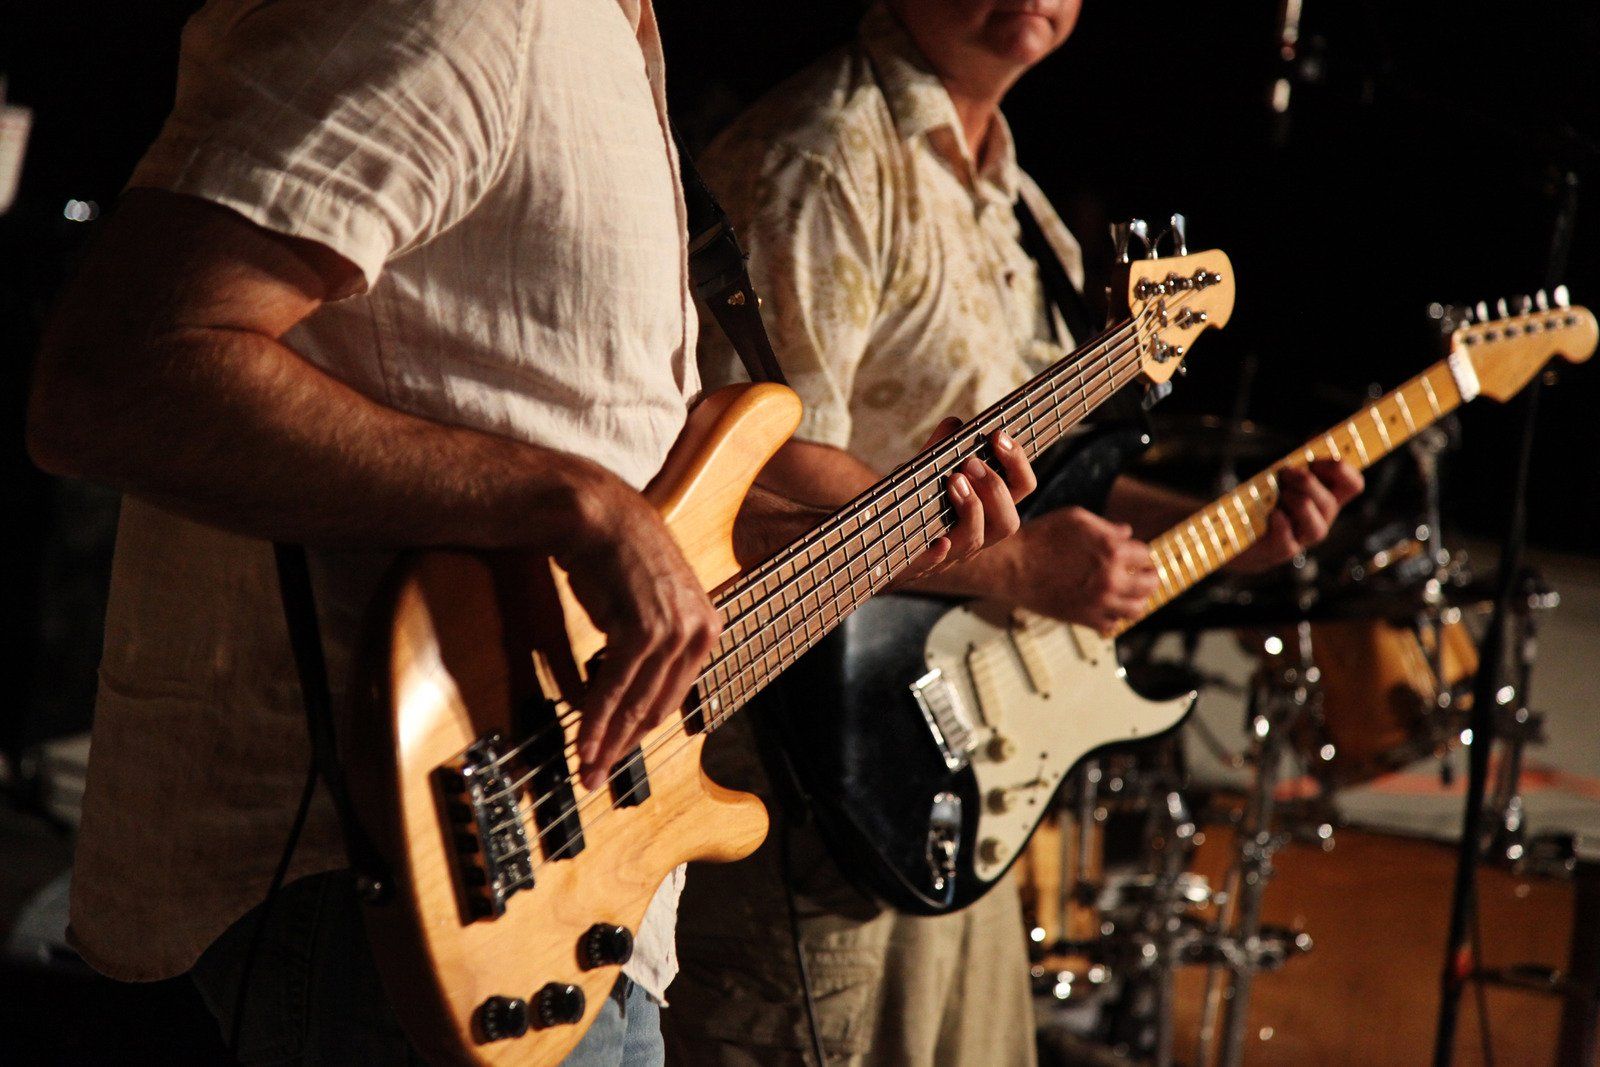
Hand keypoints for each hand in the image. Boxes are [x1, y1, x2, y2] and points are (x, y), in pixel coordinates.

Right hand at [556, 465, 721, 789]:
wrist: (598, 516)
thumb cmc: (617, 559)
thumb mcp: (651, 605)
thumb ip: (654, 646)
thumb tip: (633, 695)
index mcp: (708, 628)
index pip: (675, 695)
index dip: (642, 730)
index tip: (618, 754)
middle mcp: (699, 632)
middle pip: (658, 707)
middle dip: (624, 747)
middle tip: (597, 774)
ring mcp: (673, 632)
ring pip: (637, 703)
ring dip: (607, 741)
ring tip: (586, 766)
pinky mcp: (643, 630)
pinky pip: (615, 687)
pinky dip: (597, 718)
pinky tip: (583, 740)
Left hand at [900, 418, 1036, 583]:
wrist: (876, 540)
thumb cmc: (910, 503)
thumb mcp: (925, 471)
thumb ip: (941, 448)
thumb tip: (955, 424)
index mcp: (986, 509)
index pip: (1021, 487)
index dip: (1018, 463)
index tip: (997, 435)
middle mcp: (976, 534)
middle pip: (1008, 522)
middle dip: (994, 488)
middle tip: (970, 463)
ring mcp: (949, 553)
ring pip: (975, 541)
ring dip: (971, 509)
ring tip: (953, 481)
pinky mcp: (917, 565)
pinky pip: (931, 565)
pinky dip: (938, 553)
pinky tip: (939, 541)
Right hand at [1013, 507, 1158, 633]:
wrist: (1011, 566)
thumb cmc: (1039, 538)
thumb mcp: (1075, 519)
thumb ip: (1106, 527)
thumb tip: (1126, 533)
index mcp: (1111, 550)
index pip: (1145, 555)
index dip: (1140, 554)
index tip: (1135, 556)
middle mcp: (1110, 578)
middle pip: (1150, 584)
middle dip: (1148, 577)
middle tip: (1142, 576)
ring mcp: (1099, 602)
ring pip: (1137, 609)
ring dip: (1136, 600)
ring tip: (1128, 594)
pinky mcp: (1084, 619)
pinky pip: (1113, 625)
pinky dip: (1114, 617)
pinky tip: (1106, 607)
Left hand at [1230, 459, 1363, 573]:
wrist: (1235, 532)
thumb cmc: (1263, 499)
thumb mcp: (1284, 473)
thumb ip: (1302, 456)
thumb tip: (1319, 431)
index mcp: (1325, 497)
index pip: (1353, 485)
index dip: (1342, 470)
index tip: (1315, 460)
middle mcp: (1319, 518)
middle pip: (1331, 502)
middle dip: (1307, 482)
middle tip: (1285, 472)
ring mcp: (1302, 537)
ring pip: (1317, 527)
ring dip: (1297, 503)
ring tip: (1278, 495)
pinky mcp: (1281, 551)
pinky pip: (1289, 542)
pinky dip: (1280, 524)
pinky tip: (1271, 514)